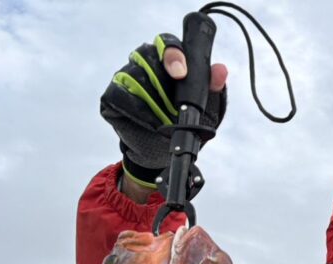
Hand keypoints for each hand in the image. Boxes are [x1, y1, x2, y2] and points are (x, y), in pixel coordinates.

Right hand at [100, 34, 228, 189]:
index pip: (168, 43)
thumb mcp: (207, 108)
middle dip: (162, 75)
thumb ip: (213, 88)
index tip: (181, 74)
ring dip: (153, 99)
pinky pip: (120, 96)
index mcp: (168, 58)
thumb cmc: (184, 122)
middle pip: (147, 53)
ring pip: (134, 75)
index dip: (173, 54)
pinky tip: (150, 122)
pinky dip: (137, 110)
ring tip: (165, 118)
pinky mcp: (111, 96)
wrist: (164, 151)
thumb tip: (221, 71)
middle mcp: (145, 62)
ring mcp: (125, 77)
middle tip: (173, 99)